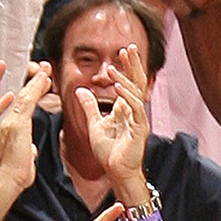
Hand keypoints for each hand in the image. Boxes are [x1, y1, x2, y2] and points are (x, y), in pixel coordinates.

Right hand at [0, 64, 52, 195]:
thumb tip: (30, 150)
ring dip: (35, 80)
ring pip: (24, 95)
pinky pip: (26, 104)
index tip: (44, 78)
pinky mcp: (15, 126)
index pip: (22, 102)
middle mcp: (8, 121)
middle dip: (32, 78)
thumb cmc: (15, 174)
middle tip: (45, 66)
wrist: (5, 183)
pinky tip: (43, 80)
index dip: (32, 88)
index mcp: (12, 126)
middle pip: (21, 94)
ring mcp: (10, 122)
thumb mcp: (23, 158)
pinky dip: (34, 90)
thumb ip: (26, 149)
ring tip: (44, 67)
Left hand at [77, 46, 149, 184]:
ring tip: (114, 67)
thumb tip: (81, 90)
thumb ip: (89, 107)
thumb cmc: (109, 152)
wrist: (117, 172)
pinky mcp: (139, 128)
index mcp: (126, 109)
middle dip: (133, 65)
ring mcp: (139, 118)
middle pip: (136, 82)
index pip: (128, 83)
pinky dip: (127, 96)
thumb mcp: (94, 125)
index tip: (120, 53)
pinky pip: (134, 108)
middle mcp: (135, 111)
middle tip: (127, 47)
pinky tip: (117, 87)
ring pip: (135, 93)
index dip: (125, 68)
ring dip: (125, 78)